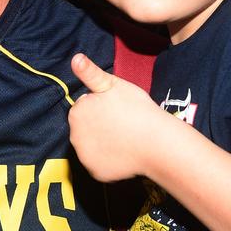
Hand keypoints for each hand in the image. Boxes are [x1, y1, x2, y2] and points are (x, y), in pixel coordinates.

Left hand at [67, 53, 166, 181]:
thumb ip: (91, 73)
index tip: (116, 108)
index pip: (84, 107)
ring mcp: (84, 157)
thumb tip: (75, 57)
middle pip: (85, 127)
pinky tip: (123, 153)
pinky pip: (99, 164)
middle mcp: (74, 136)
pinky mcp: (95, 173)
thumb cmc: (137, 109)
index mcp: (77, 112)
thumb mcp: (114, 85)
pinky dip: (108, 160)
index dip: (101, 106)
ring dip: (101, 142)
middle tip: (121, 123)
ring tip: (123, 137)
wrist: (156, 142)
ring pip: (91, 146)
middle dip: (98, 124)